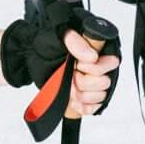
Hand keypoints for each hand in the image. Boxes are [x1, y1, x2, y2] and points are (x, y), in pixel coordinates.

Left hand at [6, 2, 122, 137]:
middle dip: (83, 82)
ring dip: (80, 95)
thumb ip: (76, 42)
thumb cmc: (47, 42)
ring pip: (99, 97)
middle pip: (104, 83)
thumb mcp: (60, 35)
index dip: (94, 68)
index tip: (78, 65)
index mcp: (98, 49)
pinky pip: (93, 108)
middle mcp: (99, 67)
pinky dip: (82, 106)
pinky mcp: (85, 97)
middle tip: (71, 76)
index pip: (111, 63)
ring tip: (68, 87)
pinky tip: (72, 100)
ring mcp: (93, 83)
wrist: (32, 55)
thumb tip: (92, 56)